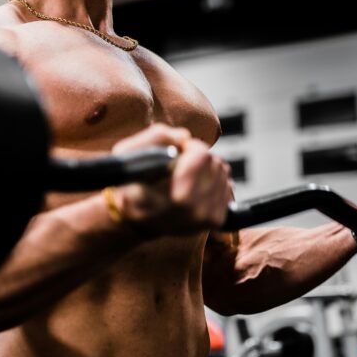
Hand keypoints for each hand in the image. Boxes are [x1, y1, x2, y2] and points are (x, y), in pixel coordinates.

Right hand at [110, 123, 232, 235]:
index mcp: (180, 198)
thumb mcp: (128, 154)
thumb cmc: (131, 186)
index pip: (202, 156)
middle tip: (181, 163)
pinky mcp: (218, 220)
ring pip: (223, 172)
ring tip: (186, 175)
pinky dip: (213, 181)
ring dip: (206, 168)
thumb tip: (185, 136)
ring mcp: (209, 218)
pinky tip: (196, 187)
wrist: (137, 220)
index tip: (179, 149)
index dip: (190, 147)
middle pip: (214, 162)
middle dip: (198, 157)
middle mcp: (198, 212)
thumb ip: (157, 137)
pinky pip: (227, 186)